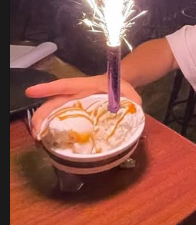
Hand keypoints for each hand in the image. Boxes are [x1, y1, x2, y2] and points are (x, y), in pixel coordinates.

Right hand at [25, 76, 141, 137]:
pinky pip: (61, 119)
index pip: (66, 86)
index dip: (49, 88)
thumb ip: (133, 101)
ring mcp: (74, 103)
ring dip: (43, 124)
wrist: (120, 84)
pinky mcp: (74, 112)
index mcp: (87, 86)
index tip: (31, 91)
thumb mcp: (130, 92)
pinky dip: (52, 128)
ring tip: (38, 139)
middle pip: (54, 102)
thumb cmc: (122, 87)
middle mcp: (76, 94)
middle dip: (42, 115)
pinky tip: (48, 140)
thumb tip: (134, 112)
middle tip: (35, 132)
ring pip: (54, 111)